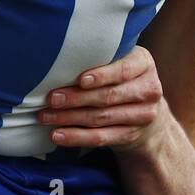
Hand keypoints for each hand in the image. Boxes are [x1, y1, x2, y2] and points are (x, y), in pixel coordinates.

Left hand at [37, 45, 163, 150]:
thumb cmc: (121, 74)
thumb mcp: (119, 58)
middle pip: (109, 96)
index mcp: (144, 64)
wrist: (144, 107)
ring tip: (46, 116)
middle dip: (76, 98)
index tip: (80, 80)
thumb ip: (102, 56)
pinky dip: (76, 137)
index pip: (123, 71)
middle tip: (51, 99)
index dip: (102, 76)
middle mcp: (149, 90)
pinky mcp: (130, 135)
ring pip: (101, 118)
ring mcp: (142, 115)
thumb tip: (62, 56)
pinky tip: (57, 135)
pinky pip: (100, 138)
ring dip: (69, 118)